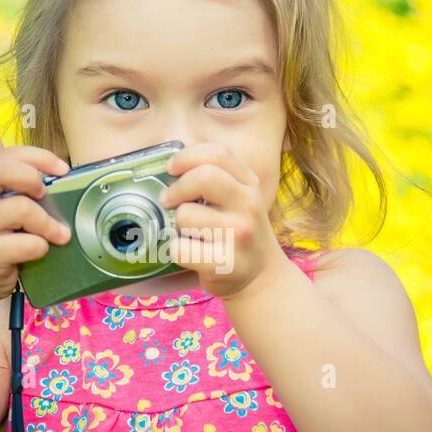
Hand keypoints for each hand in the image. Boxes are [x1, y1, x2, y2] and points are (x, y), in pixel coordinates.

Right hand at [0, 125, 72, 300]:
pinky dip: (41, 247)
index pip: (6, 155)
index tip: (62, 169)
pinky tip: (39, 252)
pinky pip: (26, 244)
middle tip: (47, 195)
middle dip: (32, 177)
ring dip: (47, 223)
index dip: (38, 157)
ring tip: (57, 234)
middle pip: (0, 169)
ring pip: (21, 209)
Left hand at [158, 142, 289, 299]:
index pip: (218, 154)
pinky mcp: (225, 263)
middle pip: (204, 177)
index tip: (171, 168)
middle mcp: (249, 205)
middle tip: (168, 200)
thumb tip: (172, 167)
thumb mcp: (240, 200)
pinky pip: (180, 248)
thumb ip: (217, 179)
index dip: (187, 156)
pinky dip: (176, 251)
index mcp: (250, 185)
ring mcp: (238, 234)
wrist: (263, 278)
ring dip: (177, 225)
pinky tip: (191, 254)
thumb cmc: (239, 234)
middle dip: (177, 188)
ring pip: (185, 215)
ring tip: (191, 234)